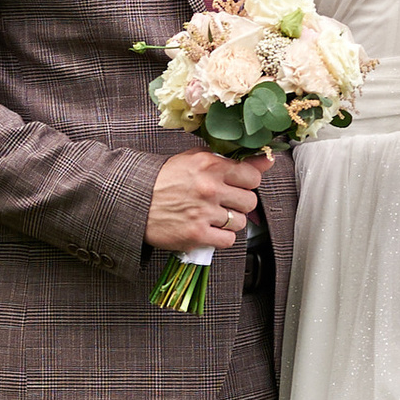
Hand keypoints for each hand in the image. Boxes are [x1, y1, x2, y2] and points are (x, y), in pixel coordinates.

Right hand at [147, 149, 269, 253]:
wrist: (134, 202)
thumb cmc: (162, 181)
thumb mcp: (193, 159)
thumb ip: (227, 159)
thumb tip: (265, 160)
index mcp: (209, 165)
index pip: (252, 176)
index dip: (247, 182)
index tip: (238, 185)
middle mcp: (209, 188)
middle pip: (250, 201)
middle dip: (239, 203)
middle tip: (223, 202)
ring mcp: (204, 213)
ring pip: (240, 222)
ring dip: (230, 222)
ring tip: (213, 217)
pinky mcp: (197, 234)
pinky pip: (228, 240)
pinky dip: (221, 238)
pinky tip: (209, 230)